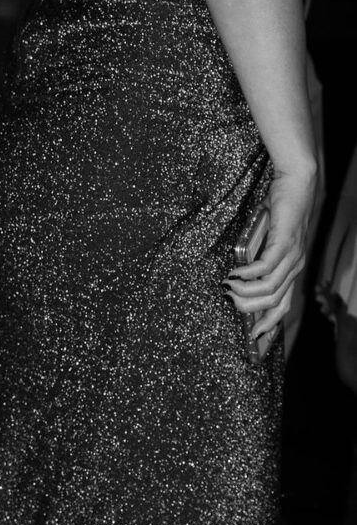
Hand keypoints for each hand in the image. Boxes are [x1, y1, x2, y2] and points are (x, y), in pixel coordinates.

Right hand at [226, 165, 316, 348]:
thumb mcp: (266, 239)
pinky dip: (247, 274)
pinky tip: (233, 272)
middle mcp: (295, 267)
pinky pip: (265, 268)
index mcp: (292, 270)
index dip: (268, 327)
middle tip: (230, 306)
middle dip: (251, 313)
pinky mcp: (284, 242)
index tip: (252, 340)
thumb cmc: (280, 209)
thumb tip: (235, 275)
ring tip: (227, 288)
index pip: (283, 308)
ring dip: (246, 293)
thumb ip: (255, 257)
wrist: (296, 183)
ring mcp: (292, 256)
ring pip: (270, 289)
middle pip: (275, 304)